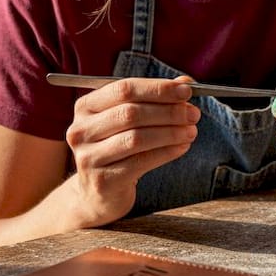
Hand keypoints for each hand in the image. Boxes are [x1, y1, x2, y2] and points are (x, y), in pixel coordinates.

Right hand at [64, 76, 199, 224]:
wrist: (99, 192)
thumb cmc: (118, 147)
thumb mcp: (130, 119)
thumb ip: (154, 98)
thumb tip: (185, 82)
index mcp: (86, 106)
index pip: (124, 89)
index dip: (158, 88)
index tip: (186, 91)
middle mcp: (81, 130)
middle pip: (130, 113)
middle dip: (168, 111)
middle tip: (193, 114)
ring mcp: (88, 157)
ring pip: (136, 138)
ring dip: (170, 132)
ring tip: (191, 131)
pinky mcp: (102, 180)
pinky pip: (140, 162)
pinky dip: (166, 152)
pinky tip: (182, 147)